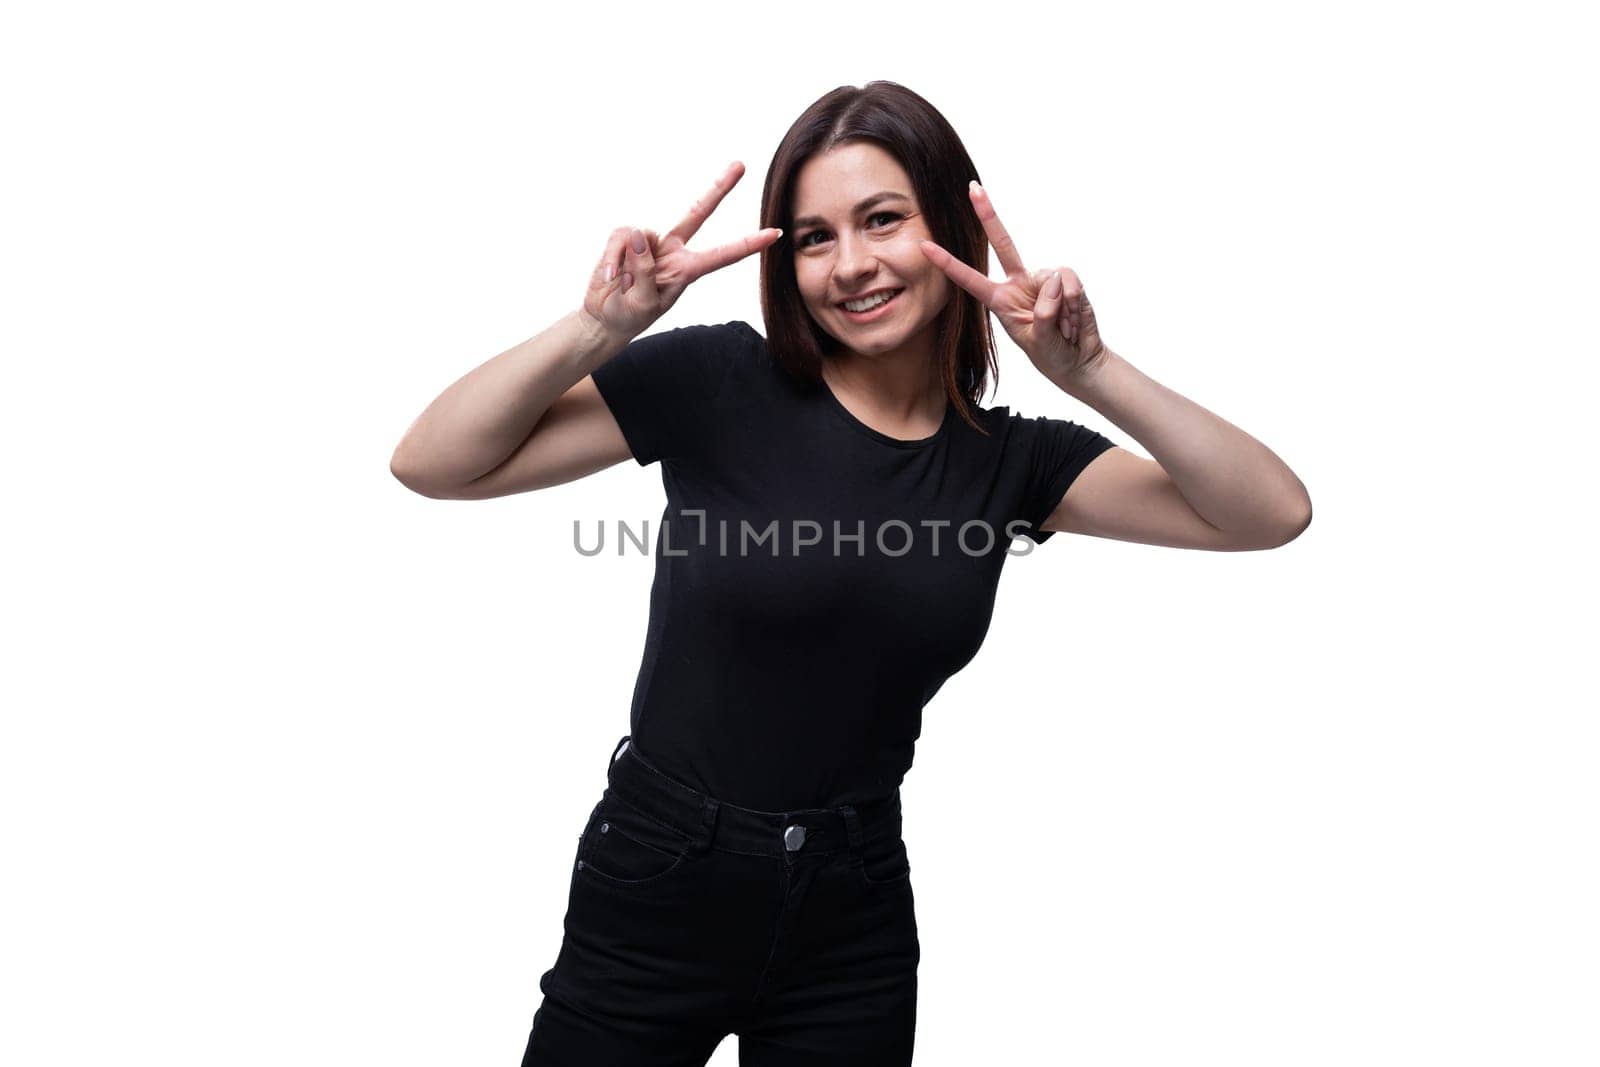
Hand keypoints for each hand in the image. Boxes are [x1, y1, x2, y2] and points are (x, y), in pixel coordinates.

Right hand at [581, 161, 782, 341]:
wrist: (602, 317)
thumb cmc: (629, 316)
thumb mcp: (643, 305)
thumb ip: (645, 273)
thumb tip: (640, 234)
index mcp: (687, 270)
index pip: (723, 255)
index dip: (748, 244)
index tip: (775, 233)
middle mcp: (672, 250)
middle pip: (698, 212)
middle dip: (719, 188)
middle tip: (741, 164)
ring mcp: (649, 241)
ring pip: (639, 233)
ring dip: (626, 264)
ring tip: (622, 286)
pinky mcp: (625, 237)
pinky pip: (619, 237)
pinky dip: (611, 259)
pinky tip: (609, 278)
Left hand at [918, 181, 1108, 386]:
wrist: (1079, 359)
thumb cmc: (1052, 354)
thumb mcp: (1038, 341)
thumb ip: (1042, 314)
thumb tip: (1053, 280)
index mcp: (1000, 300)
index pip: (969, 279)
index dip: (948, 263)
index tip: (924, 247)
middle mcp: (1019, 283)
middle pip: (1003, 243)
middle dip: (988, 214)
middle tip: (973, 188)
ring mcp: (1042, 279)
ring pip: (1049, 279)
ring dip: (1060, 310)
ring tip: (1063, 329)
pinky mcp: (1065, 278)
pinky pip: (1068, 281)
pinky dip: (1073, 303)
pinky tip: (1073, 320)